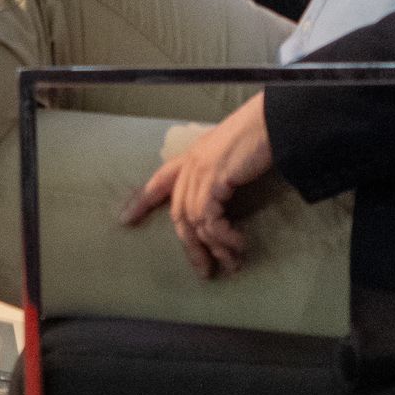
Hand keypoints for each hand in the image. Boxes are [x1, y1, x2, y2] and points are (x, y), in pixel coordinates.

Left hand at [120, 93, 274, 278]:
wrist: (270, 122)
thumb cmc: (256, 136)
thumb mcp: (229, 155)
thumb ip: (218, 174)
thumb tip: (221, 202)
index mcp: (190, 157)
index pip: (158, 181)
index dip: (141, 201)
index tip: (125, 219)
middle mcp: (190, 165)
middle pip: (178, 214)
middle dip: (190, 247)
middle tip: (204, 272)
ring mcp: (199, 171)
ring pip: (194, 222)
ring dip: (215, 248)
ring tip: (231, 265)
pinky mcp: (213, 179)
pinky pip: (210, 219)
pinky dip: (223, 237)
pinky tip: (238, 245)